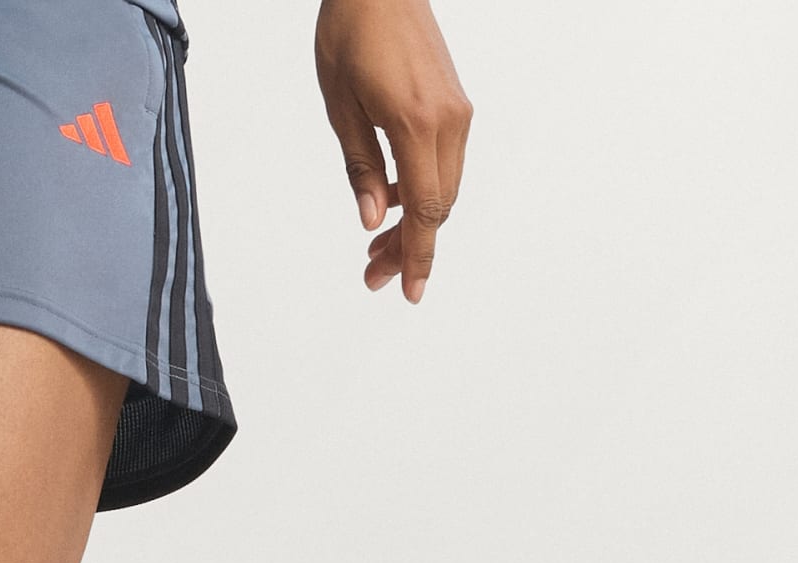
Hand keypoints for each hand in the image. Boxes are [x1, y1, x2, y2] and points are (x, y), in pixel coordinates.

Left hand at [315, 0, 472, 302]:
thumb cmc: (351, 34)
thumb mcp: (340, 109)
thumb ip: (359, 168)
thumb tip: (369, 221)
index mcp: (415, 123)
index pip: (424, 209)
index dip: (417, 256)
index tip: (409, 292)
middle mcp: (447, 119)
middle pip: (438, 206)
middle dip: (408, 247)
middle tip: (372, 276)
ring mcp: (457, 110)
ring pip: (444, 187)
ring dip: (413, 222)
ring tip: (375, 248)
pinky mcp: (454, 102)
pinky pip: (443, 162)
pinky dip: (420, 190)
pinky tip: (387, 200)